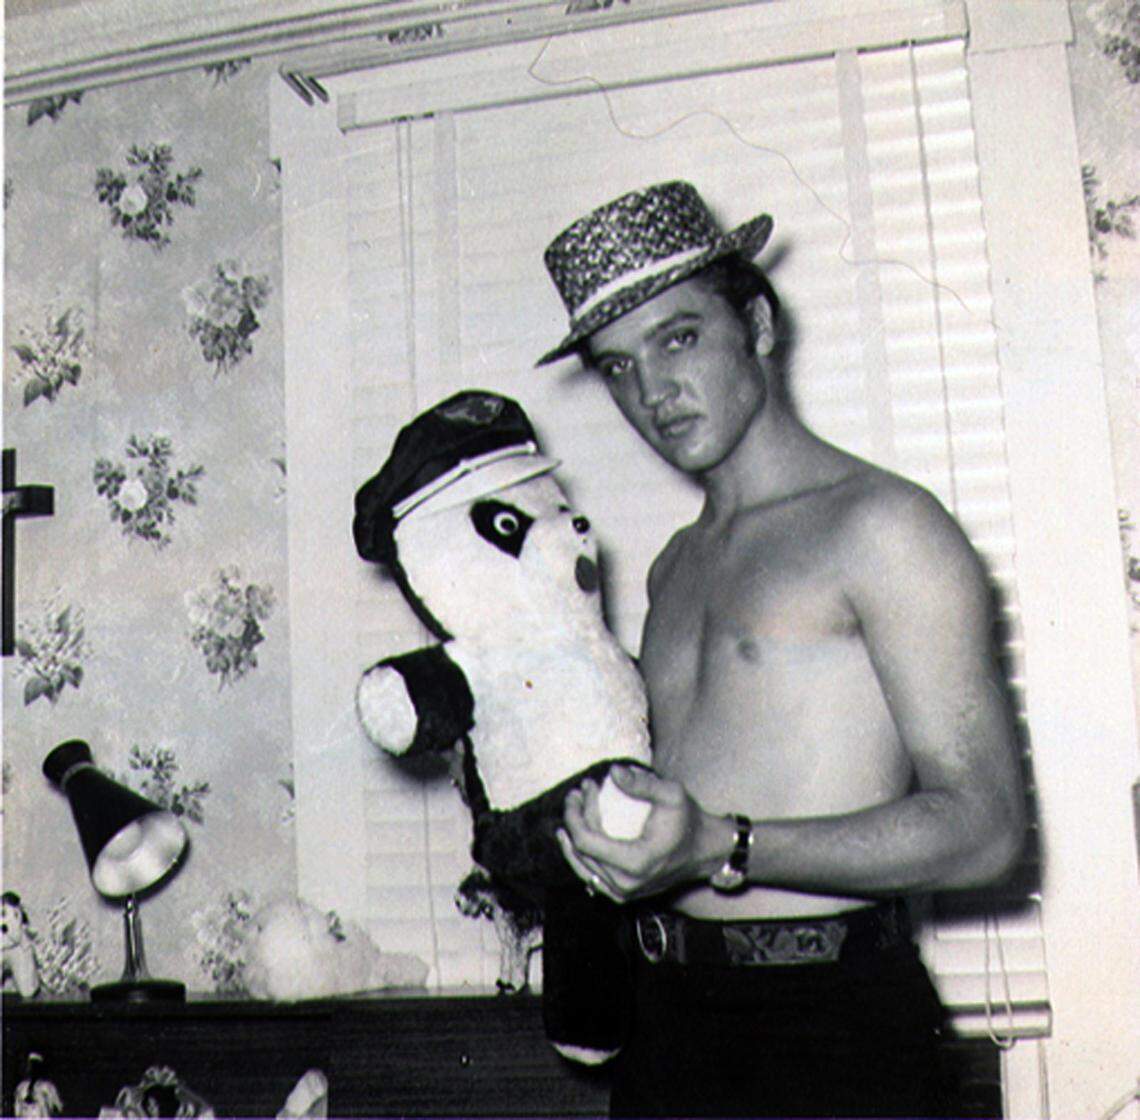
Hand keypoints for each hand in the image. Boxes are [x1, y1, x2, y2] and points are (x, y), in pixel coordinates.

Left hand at [557, 765, 726, 902]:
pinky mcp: (622, 894)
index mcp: (635, 862)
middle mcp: (625, 884)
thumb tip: (613, 771)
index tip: (580, 790)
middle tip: (578, 793)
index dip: (575, 814)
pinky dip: (579, 855)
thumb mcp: (671, 795)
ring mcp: (623, 893)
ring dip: (572, 836)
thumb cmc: (688, 821)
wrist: (704, 851)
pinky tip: (572, 838)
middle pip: (582, 851)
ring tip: (573, 809)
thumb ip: (641, 783)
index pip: (587, 841)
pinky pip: (590, 876)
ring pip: (581, 866)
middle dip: (574, 818)